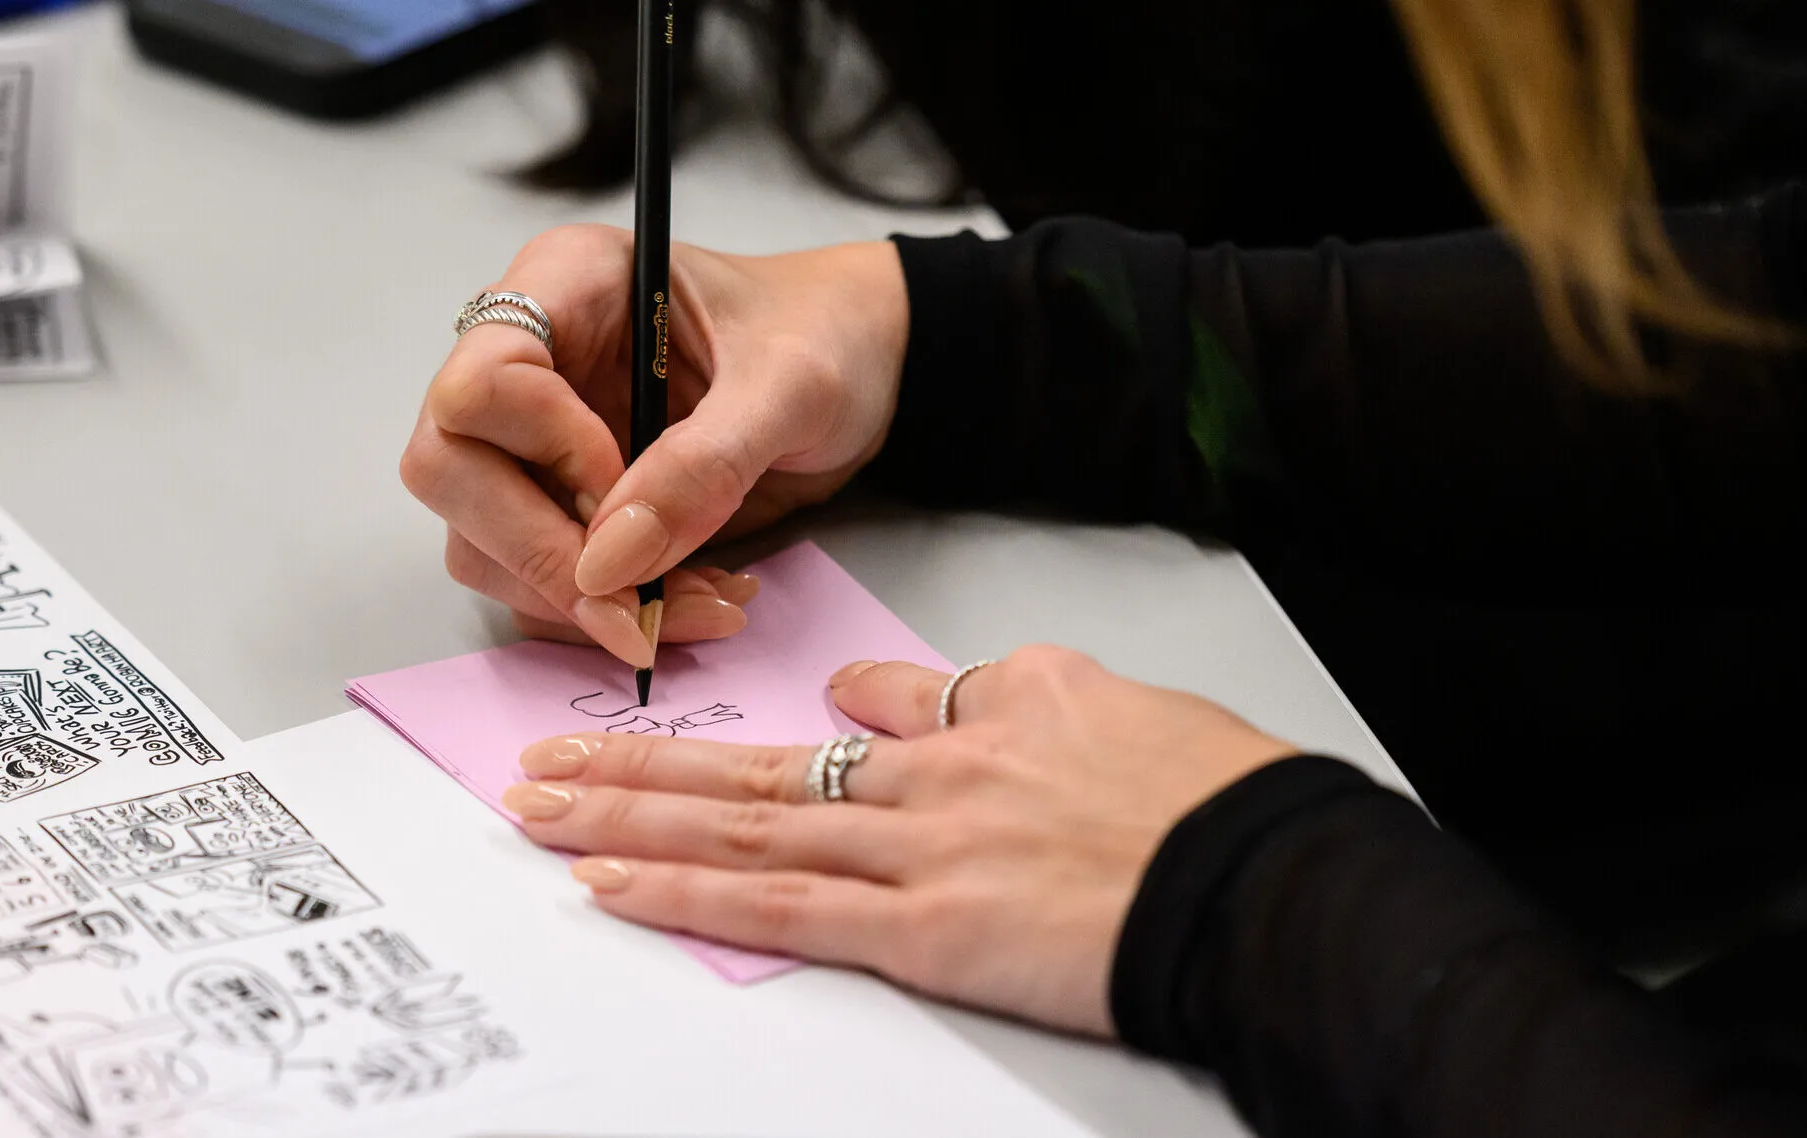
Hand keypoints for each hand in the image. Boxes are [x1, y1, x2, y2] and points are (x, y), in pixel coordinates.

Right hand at [400, 226, 908, 664]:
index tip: (623, 489)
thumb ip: (704, 464)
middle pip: (450, 474)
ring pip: (482, 544)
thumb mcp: (789, 386)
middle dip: (542, 555)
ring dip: (582, 601)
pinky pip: (539, 582)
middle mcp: (531, 361)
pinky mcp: (563, 505)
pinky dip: (608, 613)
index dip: (541, 454)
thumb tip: (609, 562)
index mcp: (566, 288)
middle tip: (640, 609)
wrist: (867, 367)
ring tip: (699, 604)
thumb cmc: (827, 335)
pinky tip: (691, 602)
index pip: (476, 385)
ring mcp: (535, 439)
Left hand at [498, 645, 1297, 1036]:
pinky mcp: (929, 933)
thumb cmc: (1211, 803)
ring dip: (628, 822)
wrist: (1267, 876)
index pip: (847, 720)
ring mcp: (920, 854)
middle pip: (753, 773)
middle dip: (634, 769)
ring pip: (742, 832)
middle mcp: (930, 778)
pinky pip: (782, 910)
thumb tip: (891, 695)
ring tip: (543, 814)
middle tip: (539, 767)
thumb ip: (984, 697)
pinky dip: (687, 896)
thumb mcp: (1098, 702)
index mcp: (981, 716)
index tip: (672, 744)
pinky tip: (617, 886)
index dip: (751, 736)